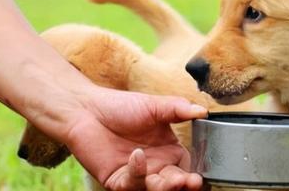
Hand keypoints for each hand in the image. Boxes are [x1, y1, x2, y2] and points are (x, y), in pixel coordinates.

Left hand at [56, 85, 207, 189]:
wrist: (86, 109)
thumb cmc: (120, 107)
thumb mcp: (154, 105)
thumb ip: (178, 109)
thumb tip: (202, 110)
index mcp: (169, 151)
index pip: (188, 167)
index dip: (194, 174)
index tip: (198, 176)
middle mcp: (155, 167)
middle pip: (174, 184)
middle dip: (182, 185)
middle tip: (186, 181)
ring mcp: (137, 176)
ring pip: (155, 190)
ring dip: (163, 187)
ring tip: (170, 179)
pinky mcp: (117, 181)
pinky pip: (131, 185)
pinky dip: (137, 174)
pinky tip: (137, 156)